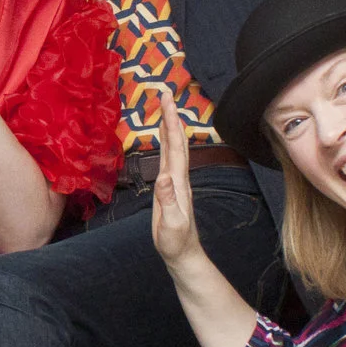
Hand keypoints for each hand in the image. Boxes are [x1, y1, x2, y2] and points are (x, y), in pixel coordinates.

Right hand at [151, 90, 207, 266]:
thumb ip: (168, 201)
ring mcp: (175, 182)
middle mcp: (179, 177)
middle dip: (171, 115)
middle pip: (176, 140)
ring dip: (169, 126)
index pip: (176, 146)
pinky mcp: (170, 187)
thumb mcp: (171, 224)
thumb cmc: (176, 242)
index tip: (167, 100)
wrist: (183, 253)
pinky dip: (165, 143)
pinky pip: (167, 158)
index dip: (171, 122)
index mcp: (178, 182)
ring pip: (173, 147)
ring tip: (165, 106)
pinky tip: (162, 137)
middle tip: (165, 92)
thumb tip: (163, 177)